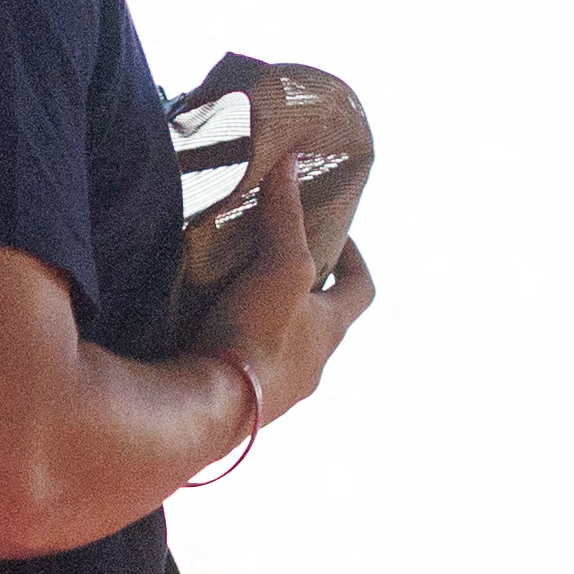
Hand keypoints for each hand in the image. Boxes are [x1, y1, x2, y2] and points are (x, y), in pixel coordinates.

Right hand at [200, 138, 376, 432]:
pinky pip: (251, 369)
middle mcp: (314, 365)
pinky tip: (214, 330)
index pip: (362, 289)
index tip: (335, 234)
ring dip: (273, 319)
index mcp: (331, 330)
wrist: (211, 411)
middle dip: (307, 288)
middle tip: (280, 255)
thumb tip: (292, 162)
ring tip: (243, 289)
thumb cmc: (256, 337)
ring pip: (287, 347)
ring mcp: (281, 391)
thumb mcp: (277, 266)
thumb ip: (284, 216)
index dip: (355, 258)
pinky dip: (241, 346)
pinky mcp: (244, 406)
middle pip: (324, 319)